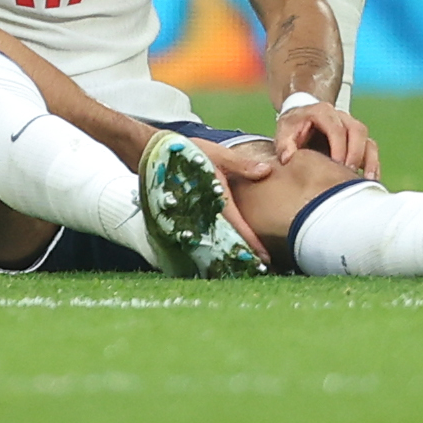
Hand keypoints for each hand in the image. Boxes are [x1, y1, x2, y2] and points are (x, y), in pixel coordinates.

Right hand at [189, 138, 276, 264]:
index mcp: (216, 199)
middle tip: (261, 270)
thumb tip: (267, 171)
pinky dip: (213, 246)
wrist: (155, 153)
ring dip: (228, 254)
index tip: (265, 259)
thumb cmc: (189, 151)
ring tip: (246, 267)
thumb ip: (241, 165)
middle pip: (226, 240)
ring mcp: (194, 216)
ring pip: (214, 241)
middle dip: (242, 255)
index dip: (252, 242)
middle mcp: (204, 213)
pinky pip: (201, 235)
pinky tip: (223, 254)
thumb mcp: (218, 154)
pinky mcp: (186, 216)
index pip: (238, 226)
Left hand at [272, 99, 379, 180]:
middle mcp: (341, 116)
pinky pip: (371, 149)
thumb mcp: (283, 131)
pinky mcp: (357, 139)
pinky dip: (373, 165)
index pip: (336, 128)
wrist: (301, 117)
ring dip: (368, 160)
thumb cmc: (293, 126)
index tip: (336, 166)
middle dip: (355, 154)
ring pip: (367, 139)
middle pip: (357, 130)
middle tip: (348, 174)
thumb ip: (283, 144)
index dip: (339, 147)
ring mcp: (351, 126)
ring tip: (364, 180)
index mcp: (323, 112)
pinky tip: (370, 181)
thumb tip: (288, 158)